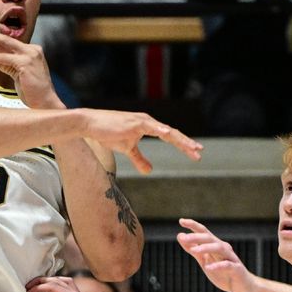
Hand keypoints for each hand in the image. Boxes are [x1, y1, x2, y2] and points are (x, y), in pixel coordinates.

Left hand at [0, 25, 62, 108]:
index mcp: (32, 50)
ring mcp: (30, 55)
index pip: (9, 44)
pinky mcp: (25, 63)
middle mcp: (32, 49)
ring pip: (4, 46)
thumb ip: (8, 64)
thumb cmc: (32, 90)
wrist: (44, 101)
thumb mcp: (18, 73)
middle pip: (7, 39)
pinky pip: (4, 58)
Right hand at [26, 276, 91, 291]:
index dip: (38, 287)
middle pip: (59, 280)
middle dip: (43, 281)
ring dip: (52, 281)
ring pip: (65, 281)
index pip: (53, 286)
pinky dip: (60, 285)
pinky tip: (53, 290)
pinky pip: (70, 287)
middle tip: (31, 284)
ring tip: (40, 284)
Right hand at [79, 109, 201, 173]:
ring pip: (166, 131)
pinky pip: (150, 127)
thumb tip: (149, 171)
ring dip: (180, 140)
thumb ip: (139, 159)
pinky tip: (168, 133)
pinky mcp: (134, 122)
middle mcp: (149, 121)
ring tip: (192, 148)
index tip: (196, 153)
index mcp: (149, 126)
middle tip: (200, 153)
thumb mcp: (127, 149)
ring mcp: (142, 121)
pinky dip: (160, 129)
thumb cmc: (109, 134)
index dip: (183, 144)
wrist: (92, 124)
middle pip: (172, 133)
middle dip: (187, 144)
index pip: (170, 136)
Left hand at [177, 218, 253, 291]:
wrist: (242, 287)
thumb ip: (194, 250)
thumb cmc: (222, 273)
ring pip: (219, 248)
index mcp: (215, 245)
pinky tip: (208, 267)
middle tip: (183, 238)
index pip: (204, 232)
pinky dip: (218, 265)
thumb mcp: (205, 261)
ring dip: (206, 247)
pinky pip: (228, 265)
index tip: (181, 221)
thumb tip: (180, 236)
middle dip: (196, 237)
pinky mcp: (237, 269)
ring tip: (194, 250)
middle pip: (210, 238)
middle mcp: (223, 248)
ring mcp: (231, 258)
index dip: (193, 225)